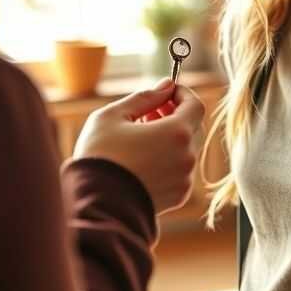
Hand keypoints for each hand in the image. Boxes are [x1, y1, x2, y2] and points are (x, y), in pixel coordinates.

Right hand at [73, 80, 204, 214]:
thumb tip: (166, 85)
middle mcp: (187, 157)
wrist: (95, 205)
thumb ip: (145, 97)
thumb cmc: (101, 156)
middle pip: (193, 126)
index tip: (166, 92)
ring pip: (187, 148)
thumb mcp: (114, 116)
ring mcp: (185, 179)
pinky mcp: (179, 196)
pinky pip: (181, 169)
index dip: (183, 93)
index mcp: (177, 133)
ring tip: (140, 135)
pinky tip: (144, 157)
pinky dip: (169, 158)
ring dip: (171, 137)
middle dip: (175, 114)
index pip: (195, 105)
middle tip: (149, 112)